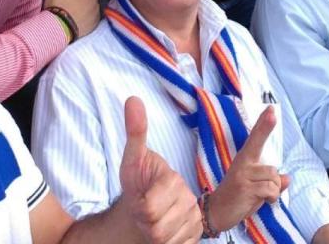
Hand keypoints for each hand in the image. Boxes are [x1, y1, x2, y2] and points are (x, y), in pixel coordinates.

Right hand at [43, 0, 99, 36]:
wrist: (59, 25)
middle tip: (66, 3)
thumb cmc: (56, 0)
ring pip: (90, 3)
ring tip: (71, 12)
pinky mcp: (97, 19)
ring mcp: (97, 6)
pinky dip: (87, 16)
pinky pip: (93, 15)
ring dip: (83, 6)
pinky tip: (77, 20)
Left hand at [119, 97, 202, 242]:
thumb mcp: (131, 159)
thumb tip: (133, 99)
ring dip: (154, 235)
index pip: (149, 208)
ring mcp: (195, 219)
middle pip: (157, 228)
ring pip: (166, 240)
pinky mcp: (197, 235)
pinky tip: (165, 231)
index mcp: (173, 180)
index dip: (138, 208)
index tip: (139, 199)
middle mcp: (189, 199)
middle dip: (145, 224)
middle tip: (144, 212)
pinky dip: (166, 243)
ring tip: (153, 221)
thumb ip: (135, 132)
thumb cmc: (138, 183)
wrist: (147, 205)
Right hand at [207, 106, 288, 231]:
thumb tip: (287, 178)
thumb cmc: (237, 199)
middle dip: (274, 174)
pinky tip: (260, 202)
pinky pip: (271, 190)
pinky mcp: (245, 188)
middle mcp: (243, 164)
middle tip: (272, 110)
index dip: (264, 124)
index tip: (271, 109)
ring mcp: (243, 175)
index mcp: (245, 160)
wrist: (216, 212)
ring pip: (274, 179)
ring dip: (272, 192)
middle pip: (271, 165)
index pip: (256, 139)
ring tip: (259, 197)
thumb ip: (271, 182)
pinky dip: (271, 198)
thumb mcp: (256, 189)